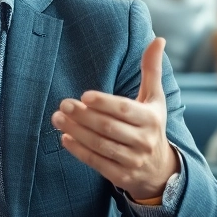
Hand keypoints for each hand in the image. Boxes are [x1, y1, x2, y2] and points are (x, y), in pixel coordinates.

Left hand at [51, 38, 177, 201]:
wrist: (159, 170)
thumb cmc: (151, 125)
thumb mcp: (154, 99)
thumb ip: (151, 70)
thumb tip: (158, 39)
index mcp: (151, 119)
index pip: (125, 110)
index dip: (104, 103)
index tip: (84, 96)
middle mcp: (144, 141)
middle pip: (109, 128)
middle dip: (83, 116)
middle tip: (62, 104)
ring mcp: (133, 161)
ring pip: (100, 146)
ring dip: (76, 132)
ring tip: (57, 119)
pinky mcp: (121, 176)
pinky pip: (97, 163)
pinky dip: (79, 151)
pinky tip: (65, 138)